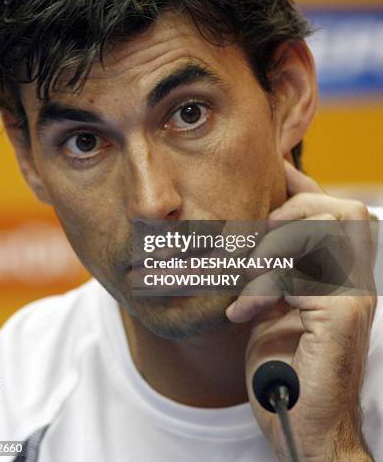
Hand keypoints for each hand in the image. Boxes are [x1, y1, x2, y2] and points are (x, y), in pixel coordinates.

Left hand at [226, 161, 376, 460]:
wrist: (302, 427)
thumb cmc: (284, 365)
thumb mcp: (272, 302)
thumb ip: (272, 264)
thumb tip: (255, 225)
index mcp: (340, 273)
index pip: (333, 211)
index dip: (302, 186)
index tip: (275, 172)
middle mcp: (355, 280)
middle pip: (339, 210)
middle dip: (293, 211)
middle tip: (259, 239)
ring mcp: (353, 296)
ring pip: (320, 233)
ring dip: (272, 251)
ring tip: (246, 283)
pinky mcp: (341, 315)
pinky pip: (301, 273)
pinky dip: (264, 287)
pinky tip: (244, 312)